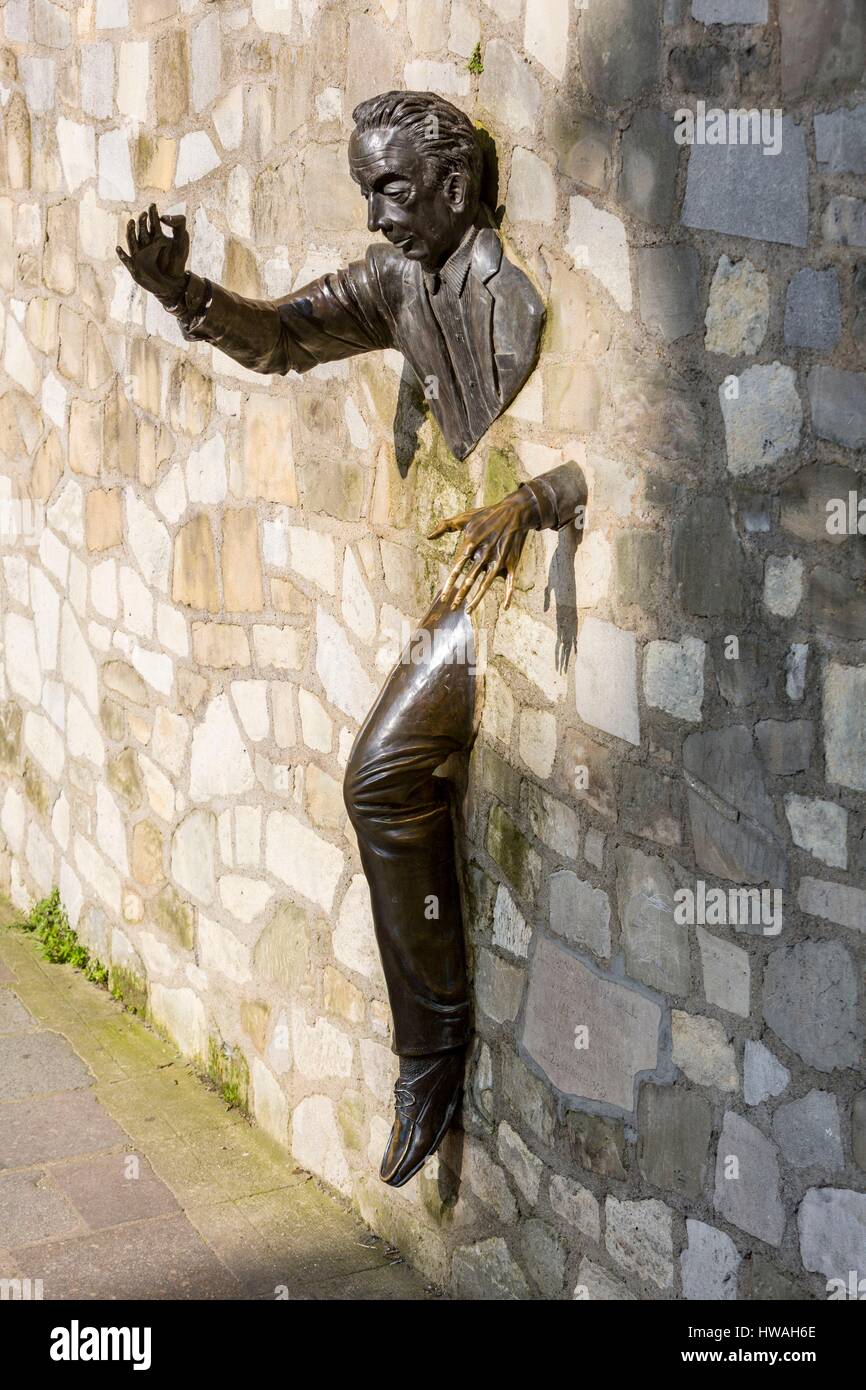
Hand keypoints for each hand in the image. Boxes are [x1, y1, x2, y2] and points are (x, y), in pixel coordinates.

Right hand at [115, 202, 188, 302]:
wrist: (174, 282)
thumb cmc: (177, 263)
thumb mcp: (182, 242)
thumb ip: (178, 225)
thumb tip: (164, 216)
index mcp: (156, 238)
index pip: (153, 223)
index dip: (152, 214)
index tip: (153, 205)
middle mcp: (146, 245)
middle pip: (141, 231)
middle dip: (141, 222)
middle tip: (143, 213)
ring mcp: (139, 256)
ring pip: (132, 242)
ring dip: (130, 232)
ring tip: (131, 222)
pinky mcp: (135, 268)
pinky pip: (127, 260)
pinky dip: (122, 255)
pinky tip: (119, 248)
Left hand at [428, 488, 538, 614]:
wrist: (515, 512)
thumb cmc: (487, 514)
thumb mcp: (465, 517)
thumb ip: (445, 526)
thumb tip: (428, 536)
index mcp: (471, 545)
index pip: (457, 569)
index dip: (450, 584)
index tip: (443, 597)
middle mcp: (483, 555)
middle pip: (470, 580)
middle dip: (460, 596)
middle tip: (452, 608)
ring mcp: (499, 560)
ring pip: (486, 585)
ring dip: (477, 599)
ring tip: (469, 611)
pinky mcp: (512, 563)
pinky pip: (510, 583)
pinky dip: (509, 595)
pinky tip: (506, 607)